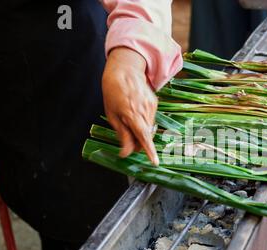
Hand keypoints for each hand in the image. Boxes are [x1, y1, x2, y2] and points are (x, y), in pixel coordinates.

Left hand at [102, 47, 158, 165]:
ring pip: (148, 128)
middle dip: (139, 142)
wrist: (125, 69)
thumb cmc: (113, 91)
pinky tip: (134, 112)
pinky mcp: (154, 103)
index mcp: (132, 114)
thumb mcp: (112, 114)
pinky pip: (150, 119)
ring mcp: (152, 107)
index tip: (155, 162)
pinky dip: (143, 122)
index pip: (144, 137)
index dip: (149, 151)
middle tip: (127, 143)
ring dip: (141, 131)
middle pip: (146, 135)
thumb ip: (122, 134)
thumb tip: (126, 152)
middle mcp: (145, 111)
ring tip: (128, 120)